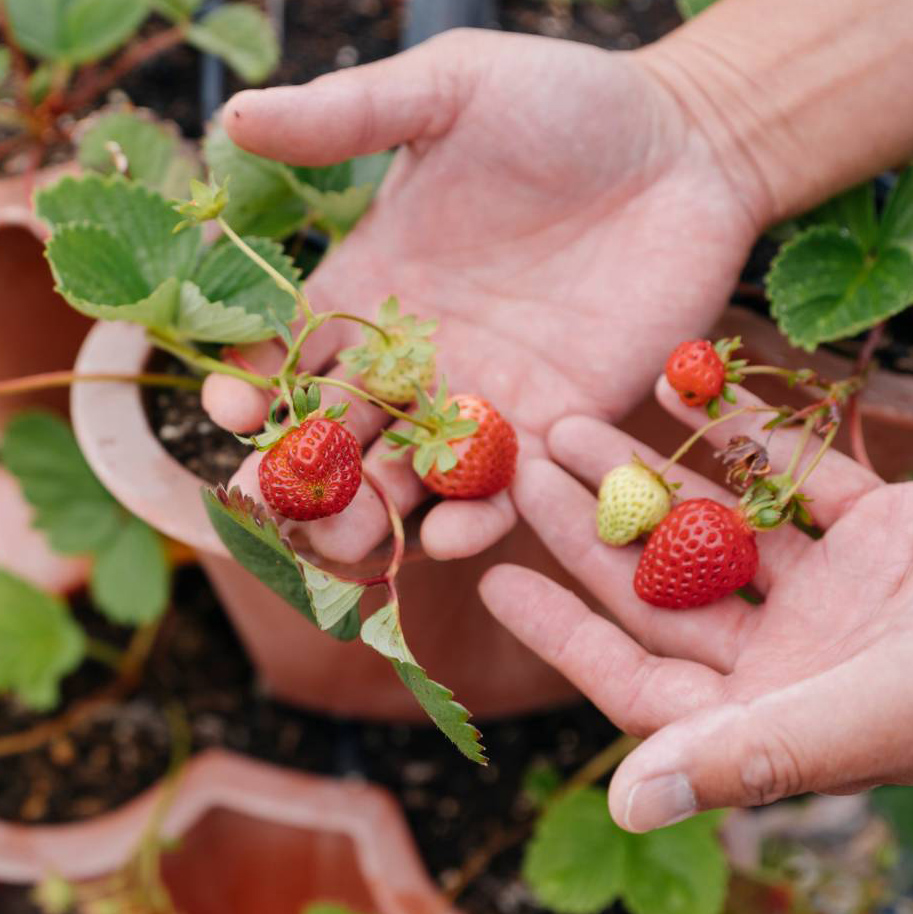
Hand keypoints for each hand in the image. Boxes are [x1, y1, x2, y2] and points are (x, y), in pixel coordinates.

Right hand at [204, 28, 764, 563]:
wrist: (685, 151)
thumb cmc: (567, 105)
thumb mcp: (450, 91)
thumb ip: (349, 116)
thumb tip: (233, 115)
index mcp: (374, 284)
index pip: (292, 353)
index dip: (255, 387)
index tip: (232, 411)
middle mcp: (417, 356)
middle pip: (339, 436)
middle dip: (303, 476)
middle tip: (273, 504)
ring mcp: (483, 398)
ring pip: (407, 481)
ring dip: (372, 518)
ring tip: (345, 543)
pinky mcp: (554, 427)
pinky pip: (502, 491)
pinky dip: (473, 520)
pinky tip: (450, 535)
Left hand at [478, 378, 912, 831]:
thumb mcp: (878, 712)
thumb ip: (756, 755)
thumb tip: (627, 802)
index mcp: (780, 716)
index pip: (637, 679)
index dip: (561, 632)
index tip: (489, 579)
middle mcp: (797, 656)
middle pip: (661, 586)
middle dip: (589, 527)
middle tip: (518, 472)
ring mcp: (840, 592)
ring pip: (716, 525)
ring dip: (648, 472)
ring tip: (572, 422)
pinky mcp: (887, 533)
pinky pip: (797, 474)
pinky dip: (747, 432)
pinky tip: (683, 384)